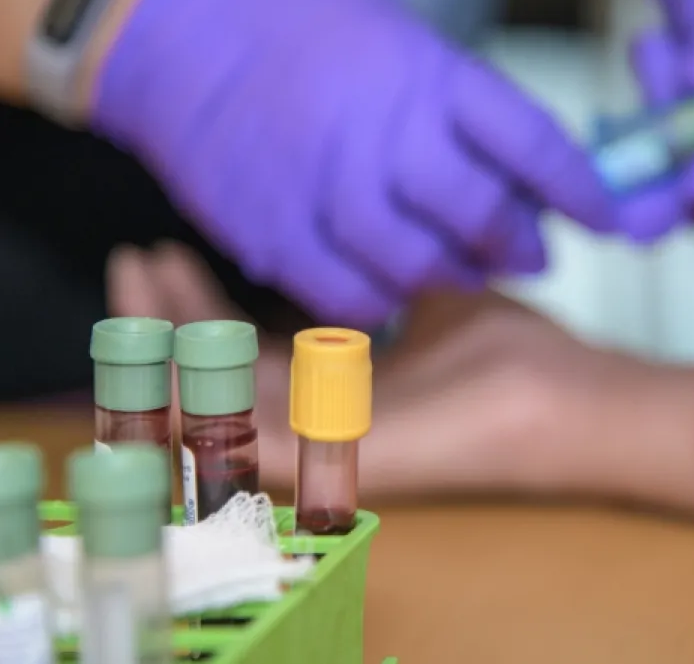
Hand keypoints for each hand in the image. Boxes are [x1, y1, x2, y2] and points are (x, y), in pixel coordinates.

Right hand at [91, 0, 614, 327]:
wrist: (170, 26)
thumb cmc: (292, 17)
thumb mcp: (395, 31)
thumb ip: (454, 102)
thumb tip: (514, 167)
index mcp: (424, 73)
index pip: (532, 142)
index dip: (581, 189)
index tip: (606, 216)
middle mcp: (382, 135)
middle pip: (480, 216)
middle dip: (519, 243)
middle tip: (530, 251)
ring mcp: (325, 191)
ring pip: (418, 269)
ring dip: (454, 277)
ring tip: (460, 268)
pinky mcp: (272, 236)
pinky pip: (348, 299)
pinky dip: (381, 302)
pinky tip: (389, 285)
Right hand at [106, 242, 636, 497]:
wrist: (562, 401)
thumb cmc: (512, 355)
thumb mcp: (432, 302)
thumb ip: (386, 282)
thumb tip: (363, 234)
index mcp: (341, 387)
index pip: (255, 352)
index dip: (210, 307)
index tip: (175, 252)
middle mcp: (319, 417)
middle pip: (221, 375)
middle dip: (172, 318)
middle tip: (132, 262)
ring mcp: (315, 443)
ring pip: (211, 405)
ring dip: (163, 346)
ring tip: (130, 279)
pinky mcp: (323, 459)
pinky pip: (230, 438)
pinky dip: (181, 400)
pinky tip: (151, 348)